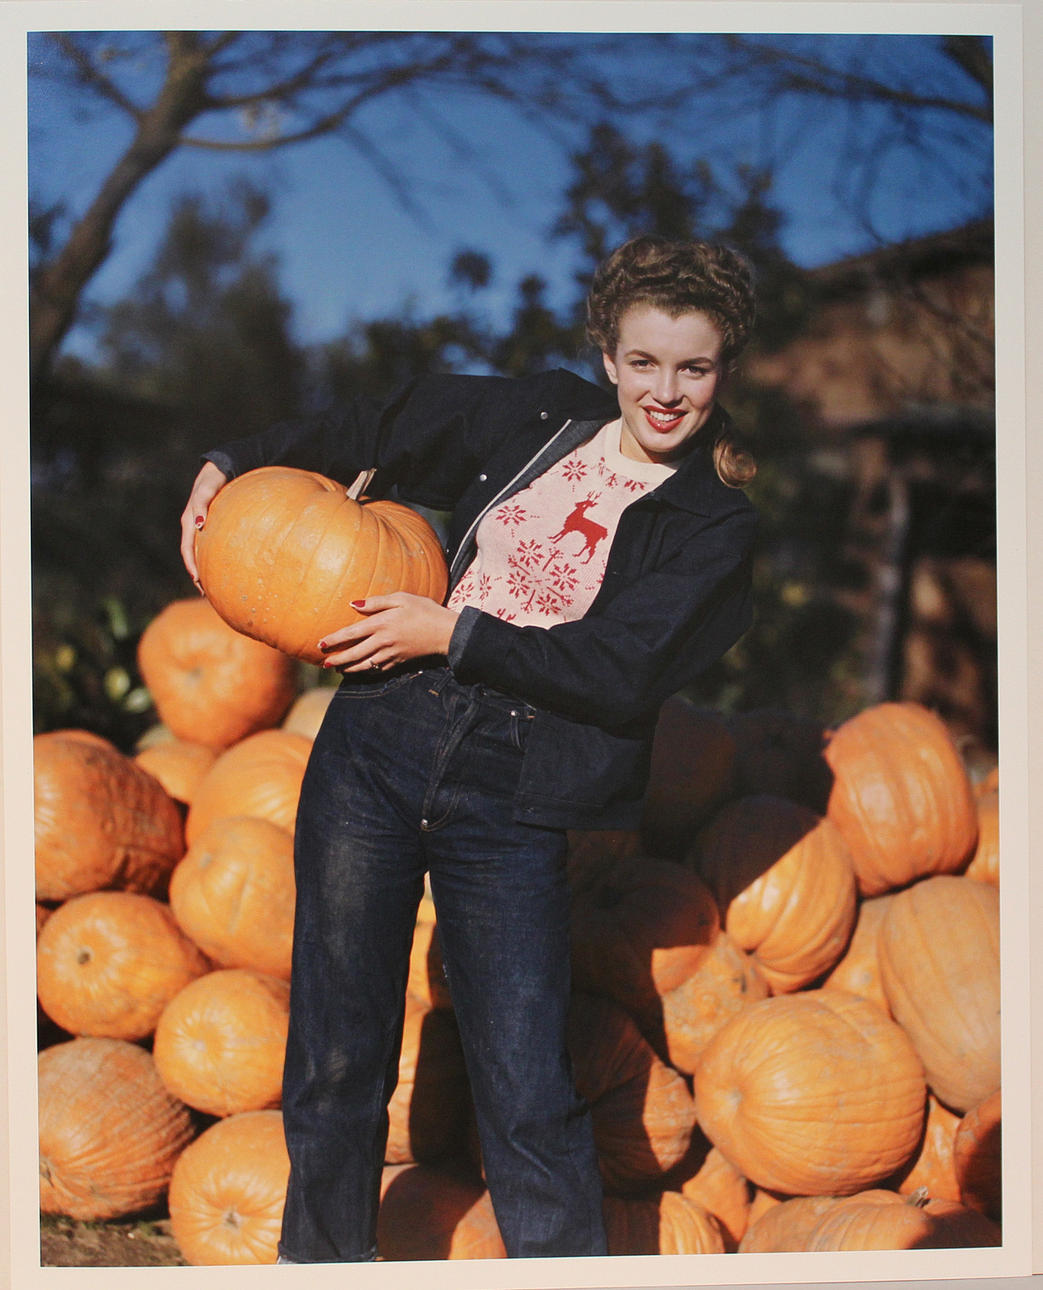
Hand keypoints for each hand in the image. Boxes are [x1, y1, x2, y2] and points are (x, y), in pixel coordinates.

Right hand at [180, 461, 228, 587]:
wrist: (220, 471)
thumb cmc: (214, 481)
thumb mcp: (207, 490)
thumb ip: (201, 504)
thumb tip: (199, 523)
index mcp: (189, 520)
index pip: (187, 548)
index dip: (191, 565)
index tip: (197, 580)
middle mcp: (192, 526)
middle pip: (191, 555)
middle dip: (196, 574)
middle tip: (204, 592)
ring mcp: (201, 527)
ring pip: (199, 552)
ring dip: (203, 569)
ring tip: (212, 587)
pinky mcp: (210, 526)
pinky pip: (208, 546)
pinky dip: (212, 558)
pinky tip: (223, 567)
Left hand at [318, 594, 459, 672]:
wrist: (446, 632)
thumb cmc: (425, 610)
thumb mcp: (402, 598)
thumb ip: (377, 602)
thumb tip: (354, 604)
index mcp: (382, 623)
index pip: (352, 633)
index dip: (334, 640)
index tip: (320, 644)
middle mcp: (384, 641)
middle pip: (355, 653)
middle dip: (338, 659)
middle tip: (324, 663)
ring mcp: (392, 654)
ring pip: (365, 665)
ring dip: (349, 668)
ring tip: (338, 669)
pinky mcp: (400, 661)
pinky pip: (379, 669)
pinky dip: (366, 671)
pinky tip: (360, 670)